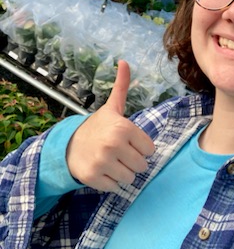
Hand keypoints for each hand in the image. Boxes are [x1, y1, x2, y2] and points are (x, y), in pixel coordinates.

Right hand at [66, 60, 154, 191]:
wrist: (69, 145)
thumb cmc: (97, 127)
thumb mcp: (112, 107)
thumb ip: (122, 86)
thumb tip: (124, 61)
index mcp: (123, 128)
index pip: (150, 149)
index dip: (140, 147)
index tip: (128, 142)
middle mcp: (113, 145)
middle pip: (142, 165)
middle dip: (133, 161)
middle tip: (119, 153)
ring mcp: (102, 162)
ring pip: (131, 178)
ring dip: (123, 173)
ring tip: (112, 161)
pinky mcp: (93, 178)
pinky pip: (116, 187)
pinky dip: (111, 182)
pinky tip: (103, 170)